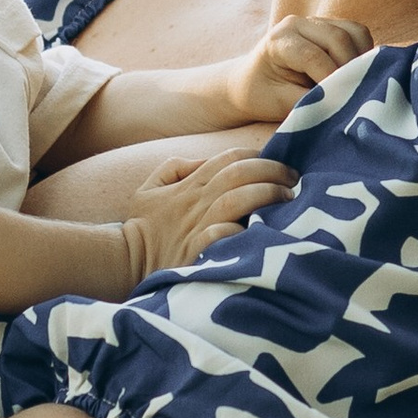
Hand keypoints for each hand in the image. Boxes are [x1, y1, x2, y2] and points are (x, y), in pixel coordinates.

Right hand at [123, 149, 293, 279]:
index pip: (228, 158)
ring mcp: (196, 226)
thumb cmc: (143, 227)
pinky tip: (263, 232)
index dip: (257, 156)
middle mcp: (196, 201)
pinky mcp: (196, 252)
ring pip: (237, 199)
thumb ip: (175, 167)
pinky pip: (222, 235)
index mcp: (189, 184)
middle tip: (294, 180)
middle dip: (271, 171)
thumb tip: (205, 159)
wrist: (123, 261)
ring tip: (289, 200)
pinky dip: (242, 231)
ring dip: (266, 194)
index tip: (280, 164)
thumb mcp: (149, 188)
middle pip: (239, 174)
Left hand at [229, 11, 373, 126]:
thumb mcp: (279, 104)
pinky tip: (357, 74)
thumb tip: (340, 104)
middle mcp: (297, 23)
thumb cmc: (262, 94)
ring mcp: (316, 22)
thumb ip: (309, 103)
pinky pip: (359, 34)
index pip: (313, 56)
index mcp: (279, 40)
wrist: (252, 81)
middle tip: (355, 95)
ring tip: (356, 84)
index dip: (331, 79)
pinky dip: (365, 54)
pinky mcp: (332, 26)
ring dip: (361, 60)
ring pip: (354, 33)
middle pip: (338, 39)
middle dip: (350, 69)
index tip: (342, 101)